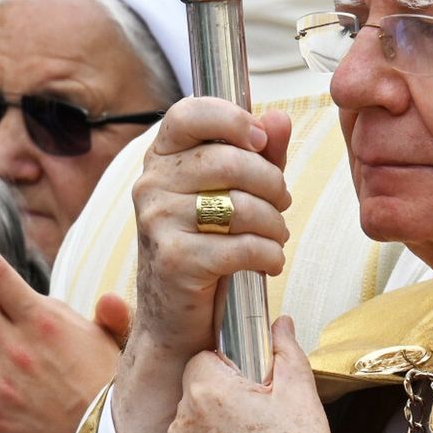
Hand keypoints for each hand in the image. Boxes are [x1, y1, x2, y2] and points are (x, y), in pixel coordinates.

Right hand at [127, 97, 292, 362]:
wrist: (175, 320)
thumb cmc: (207, 248)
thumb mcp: (233, 194)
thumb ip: (258, 155)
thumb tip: (279, 119)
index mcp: (162, 158)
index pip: (189, 113)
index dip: (231, 119)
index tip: (261, 140)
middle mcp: (151, 185)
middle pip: (229, 161)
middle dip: (272, 184)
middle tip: (281, 204)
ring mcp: (158, 222)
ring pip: (241, 206)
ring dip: (274, 225)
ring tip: (275, 236)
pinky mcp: (175, 260)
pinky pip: (243, 247)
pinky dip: (269, 256)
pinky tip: (269, 262)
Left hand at [167, 317, 345, 432]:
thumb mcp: (302, 396)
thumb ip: (286, 351)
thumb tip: (280, 323)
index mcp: (208, 391)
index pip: (202, 362)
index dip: (228, 372)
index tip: (251, 389)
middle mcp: (181, 426)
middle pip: (196, 401)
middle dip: (222, 408)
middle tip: (261, 428)